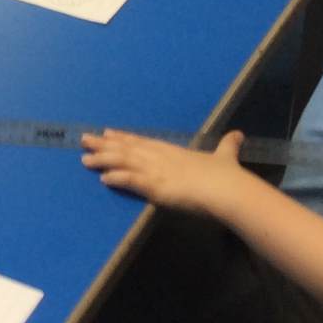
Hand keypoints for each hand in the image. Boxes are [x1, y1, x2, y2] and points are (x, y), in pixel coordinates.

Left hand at [81, 129, 253, 215]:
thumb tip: (239, 134)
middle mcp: (161, 158)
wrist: (229, 189)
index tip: (107, 133)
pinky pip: (132, 181)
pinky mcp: (157, 188)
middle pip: (127, 149)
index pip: (142, 142)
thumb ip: (228, 145)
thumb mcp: (226, 156)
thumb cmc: (227, 176)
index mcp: (173, 151)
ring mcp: (157, 172)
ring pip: (124, 162)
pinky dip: (117, 179)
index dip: (123, 138)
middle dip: (104, 146)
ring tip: (84, 160)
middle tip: (84, 139)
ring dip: (103, 161)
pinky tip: (103, 179)